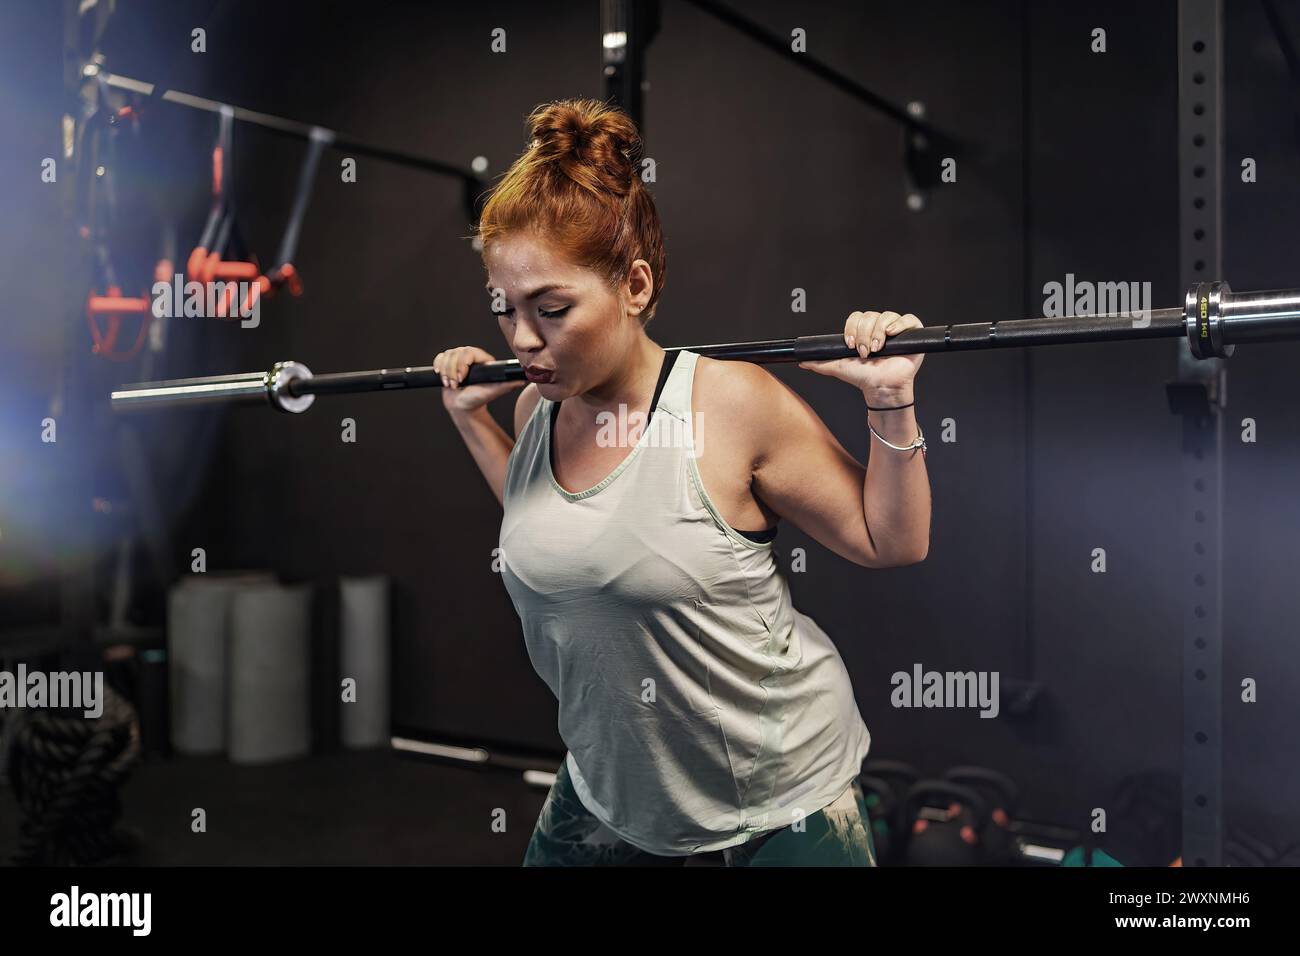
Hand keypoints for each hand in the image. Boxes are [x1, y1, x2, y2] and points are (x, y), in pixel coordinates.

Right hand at [433, 345, 525, 413]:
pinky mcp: (448, 363)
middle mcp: (470, 357)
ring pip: (446, 356)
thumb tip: (523, 379)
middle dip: (452, 370)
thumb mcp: (494, 391)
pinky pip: (439, 358)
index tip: (461, 378)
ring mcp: (458, 359)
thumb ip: (508, 384)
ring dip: (446, 372)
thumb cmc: (479, 399)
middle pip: (455, 353)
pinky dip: (438, 367)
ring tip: (451, 385)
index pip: (468, 352)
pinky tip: (442, 377)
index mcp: (483, 360)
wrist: (464, 406)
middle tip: (456, 385)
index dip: (462, 364)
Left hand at [798, 310, 924, 396]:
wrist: (881, 388)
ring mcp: (896, 330)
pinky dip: (899, 324)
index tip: (849, 344)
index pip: (856, 317)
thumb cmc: (863, 377)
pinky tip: (891, 334)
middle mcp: (879, 327)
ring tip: (877, 350)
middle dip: (864, 334)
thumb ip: (820, 363)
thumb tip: (801, 360)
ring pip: (886, 316)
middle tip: (864, 352)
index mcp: (864, 331)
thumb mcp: (838, 368)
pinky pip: (908, 319)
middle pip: (870, 316)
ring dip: (878, 332)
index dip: (852, 328)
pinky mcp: (913, 333)